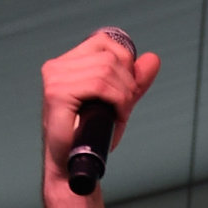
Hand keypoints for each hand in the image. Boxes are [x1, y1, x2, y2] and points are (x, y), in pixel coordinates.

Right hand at [39, 30, 161, 189]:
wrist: (73, 165)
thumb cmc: (91, 136)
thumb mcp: (119, 102)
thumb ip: (135, 80)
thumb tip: (153, 59)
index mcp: (67, 63)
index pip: (104, 42)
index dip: (125, 62)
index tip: (127, 89)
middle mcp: (57, 67)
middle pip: (110, 57)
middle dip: (128, 84)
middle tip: (124, 108)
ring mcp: (55, 78)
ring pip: (107, 70)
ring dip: (123, 96)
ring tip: (117, 115)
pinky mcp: (57, 93)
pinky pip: (99, 85)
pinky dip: (116, 101)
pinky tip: (114, 116)